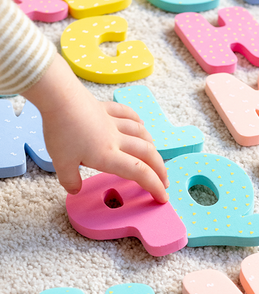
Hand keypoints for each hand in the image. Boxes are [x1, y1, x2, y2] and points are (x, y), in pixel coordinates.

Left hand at [22, 54, 168, 202]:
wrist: (58, 96)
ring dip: (152, 147)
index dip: (154, 186)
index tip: (163, 197)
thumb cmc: (60, 129)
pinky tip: (141, 125)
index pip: (139, 173)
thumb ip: (70, 180)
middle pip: (147, 154)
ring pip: (141, 134)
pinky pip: (127, 114)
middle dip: (160, 169)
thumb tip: (75, 190)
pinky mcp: (106, 109)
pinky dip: (138, 122)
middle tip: (164, 180)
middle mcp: (116, 140)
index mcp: (108, 155)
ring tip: (155, 157)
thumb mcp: (61, 163)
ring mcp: (113, 122)